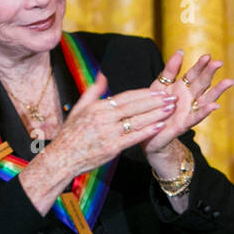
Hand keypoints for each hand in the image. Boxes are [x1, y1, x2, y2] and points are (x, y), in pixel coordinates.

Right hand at [20, 73, 174, 213]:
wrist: (62, 158)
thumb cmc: (71, 133)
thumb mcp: (79, 108)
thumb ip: (93, 91)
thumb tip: (103, 75)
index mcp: (97, 107)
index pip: (125, 97)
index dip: (144, 93)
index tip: (159, 90)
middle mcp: (103, 118)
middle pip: (134, 107)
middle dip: (155, 101)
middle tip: (172, 97)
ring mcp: (108, 133)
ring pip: (136, 121)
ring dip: (156, 114)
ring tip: (170, 109)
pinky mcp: (111, 148)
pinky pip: (133, 137)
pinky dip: (147, 131)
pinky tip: (160, 126)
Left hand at [143, 50, 233, 156]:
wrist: (147, 132)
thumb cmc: (154, 107)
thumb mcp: (159, 86)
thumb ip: (170, 70)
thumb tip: (181, 51)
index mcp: (182, 87)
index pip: (194, 74)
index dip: (200, 65)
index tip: (208, 56)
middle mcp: (189, 98)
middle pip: (202, 84)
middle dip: (210, 73)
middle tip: (219, 62)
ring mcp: (189, 111)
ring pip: (206, 99)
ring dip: (217, 91)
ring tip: (228, 82)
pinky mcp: (183, 124)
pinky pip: (195, 117)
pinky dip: (205, 112)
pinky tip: (214, 106)